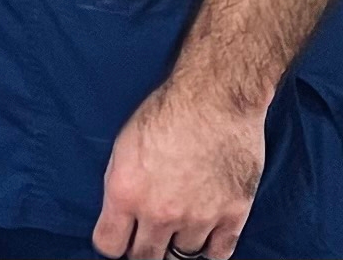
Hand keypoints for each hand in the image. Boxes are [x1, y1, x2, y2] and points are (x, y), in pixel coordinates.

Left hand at [92, 80, 264, 259]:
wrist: (215, 99)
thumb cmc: (165, 113)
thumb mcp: (123, 147)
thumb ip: (120, 187)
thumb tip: (119, 214)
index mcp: (126, 194)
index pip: (110, 246)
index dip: (113, 243)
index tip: (119, 237)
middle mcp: (160, 213)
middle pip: (145, 258)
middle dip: (143, 250)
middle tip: (147, 237)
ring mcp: (199, 218)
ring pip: (182, 256)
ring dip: (177, 245)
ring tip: (177, 230)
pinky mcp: (233, 215)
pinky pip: (219, 253)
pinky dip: (210, 249)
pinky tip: (204, 237)